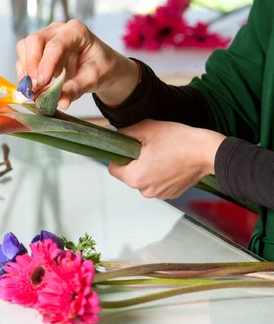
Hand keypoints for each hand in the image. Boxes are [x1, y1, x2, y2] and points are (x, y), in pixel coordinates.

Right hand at [15, 20, 138, 108]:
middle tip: (34, 87)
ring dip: (25, 71)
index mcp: (76, 31)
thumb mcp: (92, 79)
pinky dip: (24, 74)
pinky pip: (23, 59)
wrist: (100, 67)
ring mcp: (45, 38)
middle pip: (34, 41)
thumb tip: (61, 102)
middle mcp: (57, 30)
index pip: (55, 45)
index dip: (46, 65)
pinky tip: (32, 88)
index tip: (42, 84)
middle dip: (30, 65)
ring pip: (24, 48)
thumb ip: (76, 89)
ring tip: (33, 91)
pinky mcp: (37, 50)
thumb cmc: (100, 67)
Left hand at [108, 120, 225, 198]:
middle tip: (149, 147)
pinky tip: (171, 161)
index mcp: (135, 178)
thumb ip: (127, 132)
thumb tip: (117, 135)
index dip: (119, 155)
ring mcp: (160, 194)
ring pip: (145, 178)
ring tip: (163, 153)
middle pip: (130, 174)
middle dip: (135, 161)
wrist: (209, 152)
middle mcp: (146, 190)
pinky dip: (161, 173)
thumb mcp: (148, 129)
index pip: (114, 168)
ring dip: (149, 167)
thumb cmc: (181, 141)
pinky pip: (159, 183)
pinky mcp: (172, 193)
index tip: (129, 147)